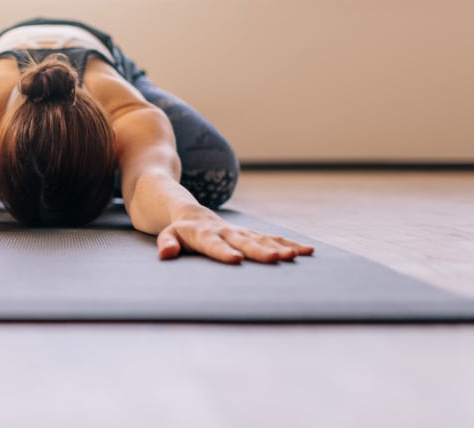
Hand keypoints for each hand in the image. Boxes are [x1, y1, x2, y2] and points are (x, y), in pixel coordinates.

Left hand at [156, 207, 313, 264]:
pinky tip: (307, 251)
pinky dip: (289, 243)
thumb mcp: (166, 235)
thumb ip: (168, 243)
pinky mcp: (251, 234)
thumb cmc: (178, 230)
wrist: (191, 212)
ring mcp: (241, 232)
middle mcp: (227, 232)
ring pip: (262, 239)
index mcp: (205, 234)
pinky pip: (272, 238)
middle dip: (261, 251)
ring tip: (297, 256)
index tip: (235, 260)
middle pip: (245, 242)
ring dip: (280, 247)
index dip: (224, 252)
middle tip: (277, 259)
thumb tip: (166, 254)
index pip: (214, 244)